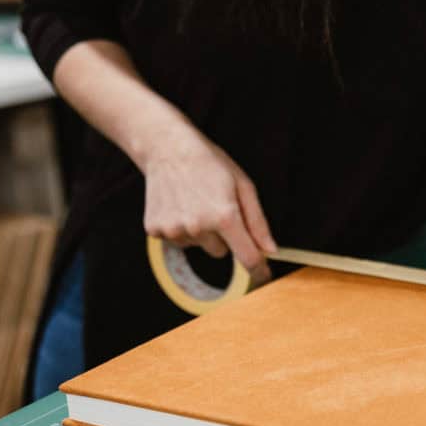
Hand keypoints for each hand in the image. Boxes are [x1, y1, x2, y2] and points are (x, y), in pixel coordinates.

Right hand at [141, 127, 276, 284]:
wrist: (167, 148)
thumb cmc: (210, 164)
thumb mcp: (243, 186)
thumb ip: (258, 222)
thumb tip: (270, 251)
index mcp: (224, 216)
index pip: (247, 258)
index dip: (258, 271)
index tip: (263, 277)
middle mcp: (198, 227)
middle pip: (221, 252)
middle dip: (223, 236)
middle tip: (213, 207)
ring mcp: (174, 230)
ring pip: (199, 247)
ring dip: (200, 232)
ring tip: (194, 202)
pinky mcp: (155, 230)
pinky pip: (178, 242)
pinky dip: (181, 229)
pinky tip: (179, 206)